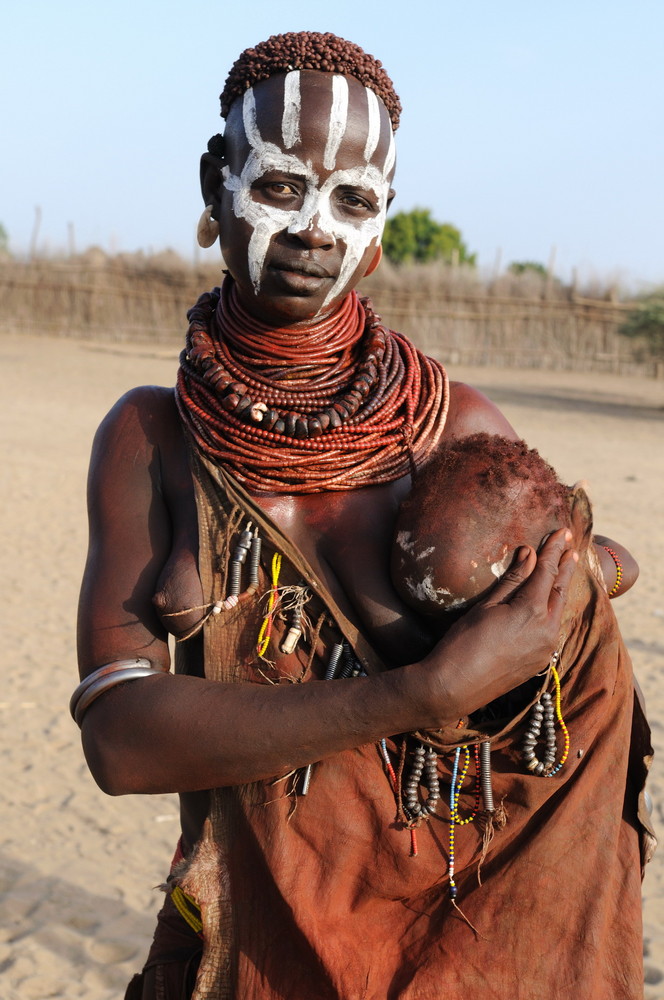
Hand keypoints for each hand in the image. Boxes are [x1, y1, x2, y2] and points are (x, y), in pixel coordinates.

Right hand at [416, 528, 577, 724]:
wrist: (455, 687)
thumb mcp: (486, 606)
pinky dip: (555, 608)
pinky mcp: (541, 661)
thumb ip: (512, 580)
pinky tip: (552, 600)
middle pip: (560, 589)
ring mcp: (547, 648)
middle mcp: (547, 629)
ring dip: (562, 587)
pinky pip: (553, 627)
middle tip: (570, 544)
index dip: (553, 550)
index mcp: (532, 611)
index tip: (561, 532)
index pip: (547, 572)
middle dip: (565, 565)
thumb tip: (529, 554)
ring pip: (559, 609)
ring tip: (566, 567)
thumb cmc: (462, 643)